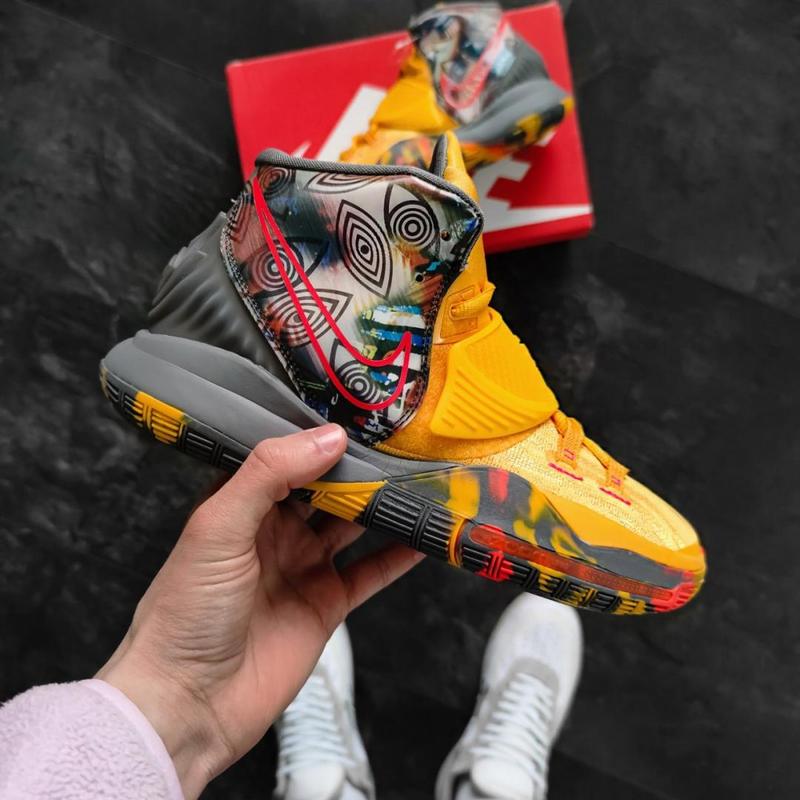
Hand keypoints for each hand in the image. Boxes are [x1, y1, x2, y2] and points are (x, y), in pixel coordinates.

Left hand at [97, 424, 422, 797]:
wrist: (189, 704)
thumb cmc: (185, 612)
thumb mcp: (219, 527)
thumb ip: (270, 474)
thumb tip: (327, 437)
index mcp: (241, 504)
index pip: (285, 456)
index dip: (316, 434)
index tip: (357, 411)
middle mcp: (275, 530)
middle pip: (327, 487)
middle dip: (358, 465)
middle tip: (399, 440)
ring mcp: (304, 566)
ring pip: (354, 524)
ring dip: (384, 504)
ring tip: (420, 477)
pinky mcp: (327, 603)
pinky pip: (371, 571)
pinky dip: (399, 555)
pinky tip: (423, 535)